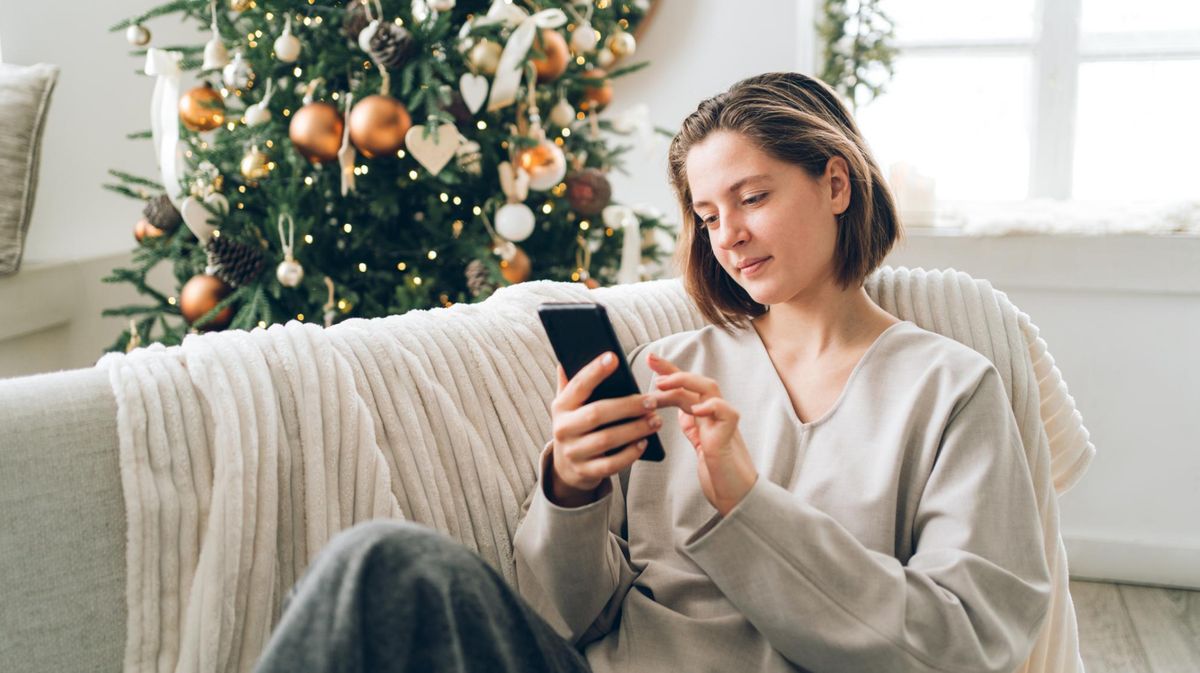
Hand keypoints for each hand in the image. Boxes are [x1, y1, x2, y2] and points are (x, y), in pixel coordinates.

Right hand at [548, 352, 661, 506]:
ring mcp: (573, 452)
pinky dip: (630, 454)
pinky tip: (644, 443)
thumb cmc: (576, 425)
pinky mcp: (585, 472)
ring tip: (655, 420)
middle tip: (652, 401)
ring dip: (635, 429)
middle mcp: (563, 429)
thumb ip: (570, 383)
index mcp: (560, 406)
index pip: (578, 385)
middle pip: (597, 414)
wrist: (565, 467)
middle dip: (628, 406)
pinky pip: (611, 464)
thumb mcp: (568, 405)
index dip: (595, 371)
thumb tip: (567, 358)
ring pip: (607, 439)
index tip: (614, 357)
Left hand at [647, 353, 757, 515]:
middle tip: (651, 364)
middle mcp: (714, 415)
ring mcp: (722, 423)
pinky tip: (696, 410)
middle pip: (696, 381)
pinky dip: (712, 406)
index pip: (686, 387)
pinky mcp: (730, 436)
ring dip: (685, 382)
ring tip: (663, 385)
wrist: (736, 495)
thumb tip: (680, 411)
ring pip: (709, 389)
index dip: (670, 371)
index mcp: (704, 416)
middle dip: (673, 370)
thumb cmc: (719, 471)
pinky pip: (726, 412)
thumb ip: (692, 426)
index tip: (651, 359)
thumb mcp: (699, 444)